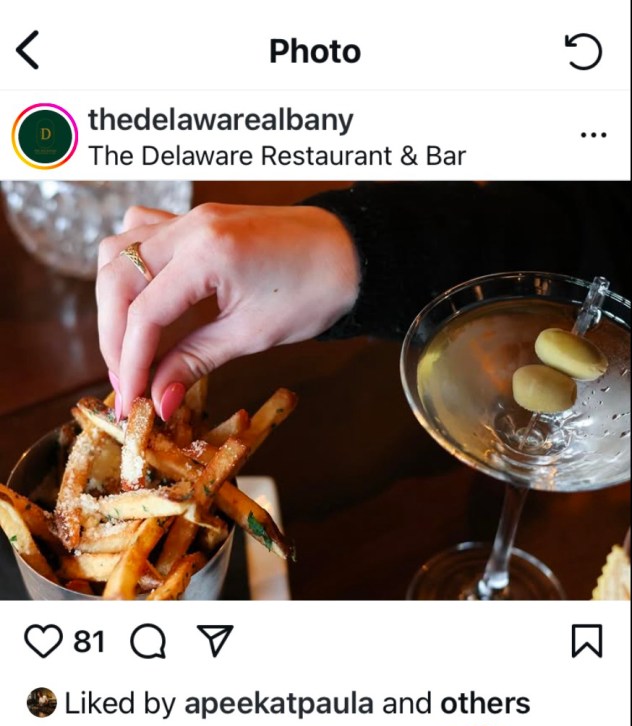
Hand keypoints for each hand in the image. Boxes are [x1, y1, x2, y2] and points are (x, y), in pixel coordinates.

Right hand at [96, 202, 359, 418]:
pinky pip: (141, 232)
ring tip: (129, 346)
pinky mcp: (196, 220)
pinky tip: (141, 300)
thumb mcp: (252, 335)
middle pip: (118, 278)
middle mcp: (190, 226)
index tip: (130, 400)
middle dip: (113, 335)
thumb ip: (195, 362)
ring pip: (119, 249)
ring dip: (115, 300)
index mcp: (207, 253)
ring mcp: (190, 217)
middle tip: (126, 381)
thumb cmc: (315, 291)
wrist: (352, 254)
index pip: (144, 312)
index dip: (131, 362)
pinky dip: (131, 269)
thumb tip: (157, 399)